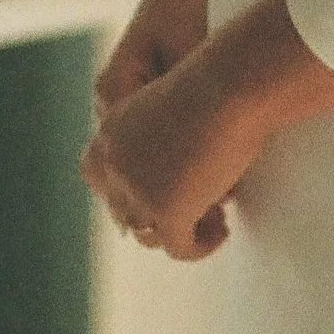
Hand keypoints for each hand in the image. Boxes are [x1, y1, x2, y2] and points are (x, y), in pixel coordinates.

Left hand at [80, 44, 259, 262]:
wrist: (229, 86)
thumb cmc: (216, 85)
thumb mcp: (174, 109)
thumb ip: (164, 141)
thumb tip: (186, 180)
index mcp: (110, 132)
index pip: (104, 180)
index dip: (132, 194)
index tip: (167, 194)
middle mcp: (114, 164)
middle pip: (124, 212)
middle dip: (157, 215)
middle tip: (195, 210)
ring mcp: (137, 191)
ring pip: (149, 234)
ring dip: (180, 231)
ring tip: (213, 221)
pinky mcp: (166, 212)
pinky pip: (180, 248)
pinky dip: (201, 245)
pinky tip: (221, 231)